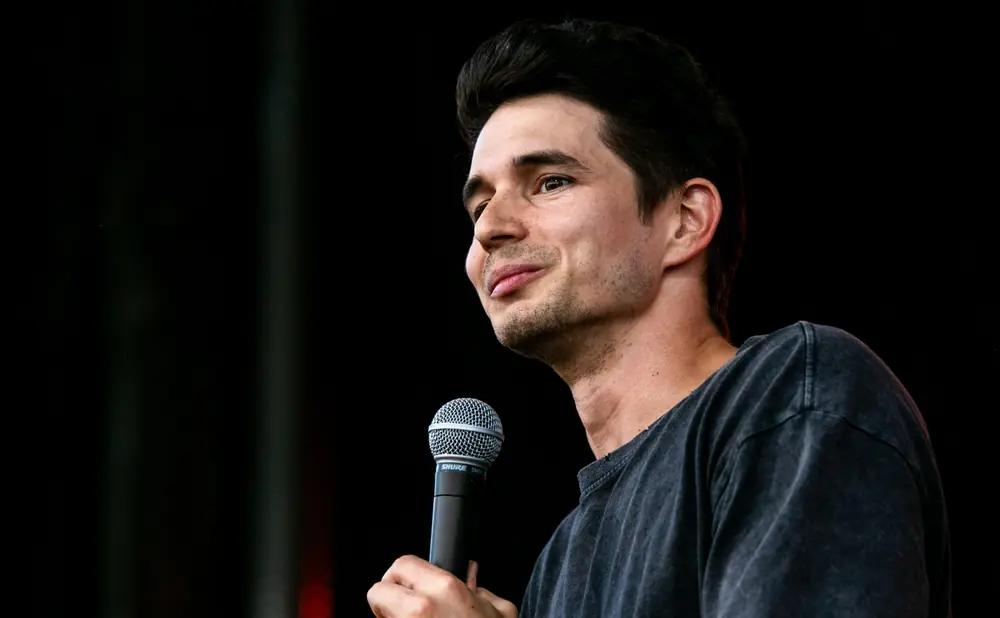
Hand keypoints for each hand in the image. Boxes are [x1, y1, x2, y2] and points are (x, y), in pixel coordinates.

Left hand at [367, 555, 516, 617]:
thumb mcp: (500, 613)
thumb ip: (483, 594)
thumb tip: (473, 585)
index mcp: (445, 590)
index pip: (402, 565)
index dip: (404, 576)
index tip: (410, 586)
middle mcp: (421, 609)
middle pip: (378, 591)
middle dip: (388, 600)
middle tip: (405, 610)